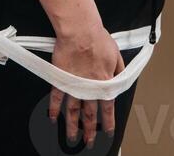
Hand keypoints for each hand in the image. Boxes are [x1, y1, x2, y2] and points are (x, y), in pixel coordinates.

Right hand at [49, 27, 124, 147]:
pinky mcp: (61, 78)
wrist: (80, 31)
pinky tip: (52, 117)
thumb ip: (119, 70)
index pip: (108, 108)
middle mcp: (89, 88)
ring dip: (72, 125)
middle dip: (90, 130)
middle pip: (90, 114)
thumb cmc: (98, 38)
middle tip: (89, 141)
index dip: (108, 121)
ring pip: (73, 110)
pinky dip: (53, 108)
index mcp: (104, 82)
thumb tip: (120, 80)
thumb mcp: (116, 54)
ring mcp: (74, 85)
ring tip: (72, 137)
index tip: (108, 132)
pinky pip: (56, 97)